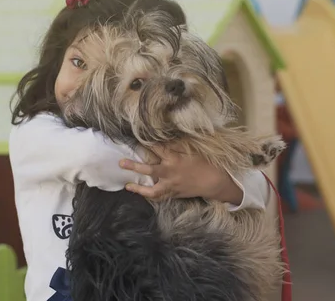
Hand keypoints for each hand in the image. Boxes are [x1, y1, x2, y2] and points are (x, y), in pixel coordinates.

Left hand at [119, 144, 243, 203]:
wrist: (214, 182)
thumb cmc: (204, 163)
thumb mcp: (191, 150)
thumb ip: (176, 145)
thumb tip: (163, 138)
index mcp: (175, 159)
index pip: (157, 149)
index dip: (145, 143)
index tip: (135, 138)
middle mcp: (170, 173)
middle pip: (148, 169)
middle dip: (134, 166)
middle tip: (120, 163)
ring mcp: (171, 185)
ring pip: (152, 189)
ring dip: (138, 189)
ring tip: (127, 186)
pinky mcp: (173, 194)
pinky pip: (159, 197)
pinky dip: (149, 196)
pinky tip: (141, 193)